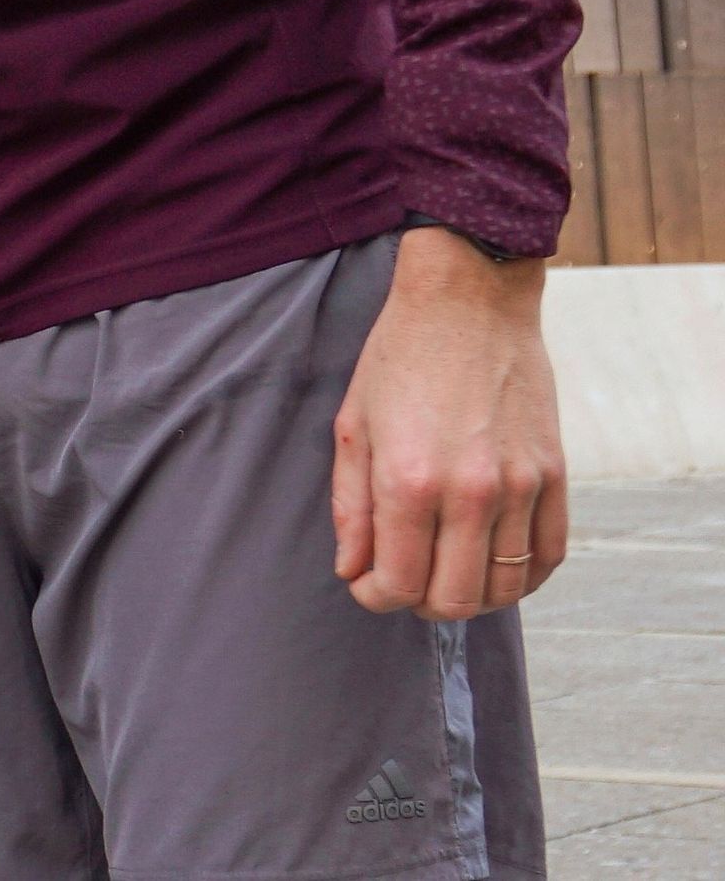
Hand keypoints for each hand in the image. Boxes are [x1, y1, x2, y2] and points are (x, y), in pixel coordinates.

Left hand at [331, 227, 566, 618]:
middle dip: (420, 604)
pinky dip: (521, 576)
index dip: (375, 596)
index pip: (397, 583)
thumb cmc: (400, 359)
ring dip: (470, 595)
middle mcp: (471, 493)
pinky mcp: (555, 476)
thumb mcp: (353, 426)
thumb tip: (352, 571)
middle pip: (454, 600)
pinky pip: (548, 556)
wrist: (470, 302)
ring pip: (504, 588)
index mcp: (409, 480)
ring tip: (444, 572)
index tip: (366, 584)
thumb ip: (351, 507)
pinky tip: (493, 565)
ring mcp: (521, 486)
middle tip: (403, 583)